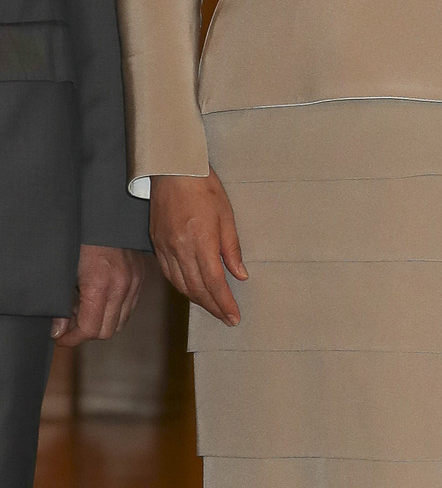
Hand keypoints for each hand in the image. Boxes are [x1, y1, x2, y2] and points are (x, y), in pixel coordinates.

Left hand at [52, 245, 149, 346]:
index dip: (73, 338)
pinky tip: (99, 299)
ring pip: (120, 322)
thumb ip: (63, 304)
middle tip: (69, 322)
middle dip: (86, 332)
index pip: (91, 329)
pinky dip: (113, 311)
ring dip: (101, 322)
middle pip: (107, 331)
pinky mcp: (141, 278)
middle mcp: (122, 286)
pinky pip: (129, 308)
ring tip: (84, 308)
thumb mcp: (65, 271)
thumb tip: (60, 330)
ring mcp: (135, 282)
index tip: (61, 337)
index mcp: (100, 284)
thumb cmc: (82, 239)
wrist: (105, 214)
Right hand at [149, 172, 247, 323]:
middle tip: (227, 318)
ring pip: (181, 284)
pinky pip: (169, 273)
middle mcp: (180, 248)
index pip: (213, 282)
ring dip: (197, 300)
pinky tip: (191, 291)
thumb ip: (231, 249)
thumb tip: (239, 275)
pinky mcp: (157, 243)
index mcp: (201, 241)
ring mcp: (165, 247)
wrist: (172, 169)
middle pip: (196, 288)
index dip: (223, 303)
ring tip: (213, 308)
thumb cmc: (204, 187)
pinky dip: (181, 286)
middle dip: (213, 307)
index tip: (233, 317)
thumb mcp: (227, 215)